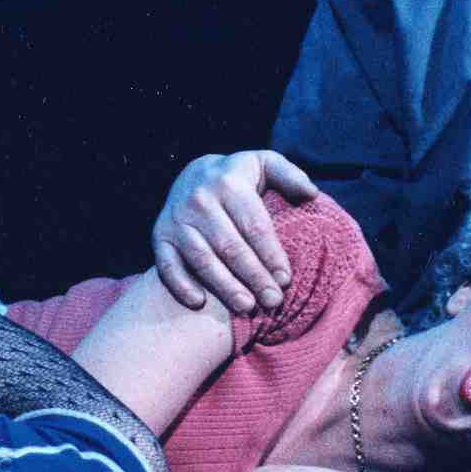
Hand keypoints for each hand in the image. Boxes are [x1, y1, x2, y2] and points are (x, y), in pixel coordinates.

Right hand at [151, 150, 320, 314]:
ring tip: (248, 307)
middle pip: (231, 247)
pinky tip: (200, 303)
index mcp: (229, 183)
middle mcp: (200, 200)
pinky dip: (181, 285)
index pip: (254, 226)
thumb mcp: (264, 164)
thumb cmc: (238, 178)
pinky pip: (167, 265)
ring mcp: (177, 219)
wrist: (192, 174)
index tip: (286, 279)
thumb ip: (290, 175)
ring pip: (203, 259)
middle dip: (254, 277)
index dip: (271, 255)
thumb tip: (311, 193)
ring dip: (225, 287)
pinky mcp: (159, 236)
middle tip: (273, 301)